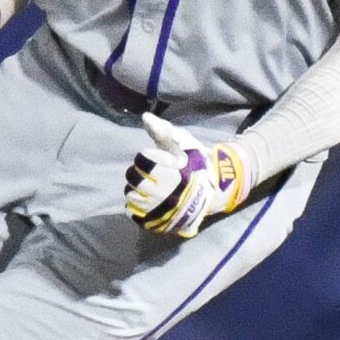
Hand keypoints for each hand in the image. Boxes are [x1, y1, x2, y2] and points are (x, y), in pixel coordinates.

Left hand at [124, 112, 249, 237]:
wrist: (208, 194)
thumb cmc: (195, 165)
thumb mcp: (185, 143)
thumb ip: (164, 131)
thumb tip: (145, 116)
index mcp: (172, 173)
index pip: (142, 159)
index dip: (147, 156)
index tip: (158, 158)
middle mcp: (164, 194)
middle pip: (133, 177)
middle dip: (139, 171)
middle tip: (151, 171)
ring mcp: (158, 211)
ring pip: (131, 195)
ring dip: (136, 187)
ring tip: (150, 185)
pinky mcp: (154, 222)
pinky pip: (133, 212)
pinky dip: (136, 204)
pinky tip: (147, 198)